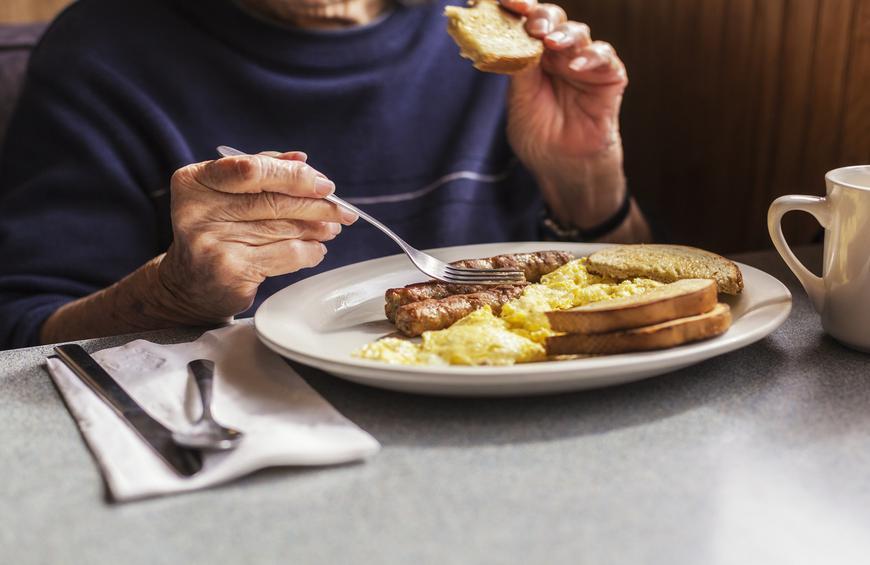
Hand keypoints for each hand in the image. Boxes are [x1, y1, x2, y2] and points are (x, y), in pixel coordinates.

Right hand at [157, 151, 357, 323]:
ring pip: (284, 228)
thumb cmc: (216, 233)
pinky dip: (309, 252)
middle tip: (343, 210)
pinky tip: (316, 250)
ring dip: (317, 228)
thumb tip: (301, 159)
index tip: (324, 184)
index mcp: (195, 181)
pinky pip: (287, 254)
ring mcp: (212, 242)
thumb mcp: (226, 195)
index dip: (294, 176)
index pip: (253, 169)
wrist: (190, 286)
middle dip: (317, 205)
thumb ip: (260, 172)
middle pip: (274, 201)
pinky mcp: (231, 270)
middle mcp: (198, 210)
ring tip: (332, 228)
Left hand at [500, 0, 629, 228]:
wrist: (562, 166)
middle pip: (553, 20)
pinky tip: (576, 66)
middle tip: (533, 24)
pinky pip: (604, 57)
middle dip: (543, 16)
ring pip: (579, 33)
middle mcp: (558, 54)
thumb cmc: (538, 135)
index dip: (518, 7)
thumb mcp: (519, 101)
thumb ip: (519, 68)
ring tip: (551, 43)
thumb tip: (512, 36)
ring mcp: (584, 63)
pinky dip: (591, 57)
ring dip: (565, 34)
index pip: (526, 23)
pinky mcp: (609, 76)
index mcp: (533, 56)